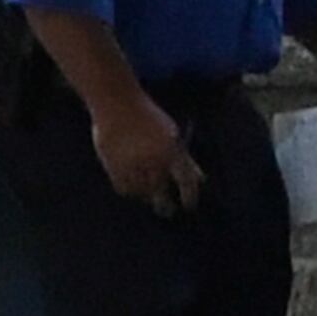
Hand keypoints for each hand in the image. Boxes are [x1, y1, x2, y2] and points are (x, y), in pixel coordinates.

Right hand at [88, 89, 200, 218]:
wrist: (117, 104)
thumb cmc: (147, 118)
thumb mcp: (172, 135)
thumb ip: (186, 160)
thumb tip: (201, 180)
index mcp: (172, 151)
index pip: (186, 183)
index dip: (190, 198)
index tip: (189, 206)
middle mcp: (154, 161)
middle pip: (162, 196)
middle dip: (166, 207)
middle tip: (167, 212)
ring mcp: (133, 165)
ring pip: (143, 194)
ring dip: (147, 196)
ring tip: (149, 194)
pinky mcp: (115, 168)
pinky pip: (126, 190)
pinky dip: (131, 191)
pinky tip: (134, 187)